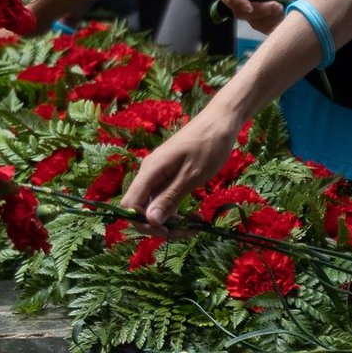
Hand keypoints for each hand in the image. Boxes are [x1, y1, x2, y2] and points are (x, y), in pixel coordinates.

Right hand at [120, 108, 240, 234]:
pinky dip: (179, 211)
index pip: (130, 205)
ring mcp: (159, 174)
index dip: (144, 223)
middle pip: (142, 209)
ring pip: (155, 207)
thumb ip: (169, 198)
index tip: (168, 231)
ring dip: (173, 221)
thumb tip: (150, 221)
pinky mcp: (170, 175)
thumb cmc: (209, 145)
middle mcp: (150, 173)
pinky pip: (166, 199)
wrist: (221, 121)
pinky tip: (196, 217)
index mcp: (150, 171)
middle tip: (189, 231)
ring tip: (197, 225)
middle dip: (162, 225)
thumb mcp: (191, 175)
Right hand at [219, 0, 310, 34]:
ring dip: (270, 16)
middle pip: (239, 11)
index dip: (234, 2)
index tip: (249, 7)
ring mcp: (253, 11)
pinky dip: (276, 22)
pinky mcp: (263, 22)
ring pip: (253, 21)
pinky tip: (285, 12)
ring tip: (284, 5)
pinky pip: (264, 28)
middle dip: (259, 10)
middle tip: (278, 5)